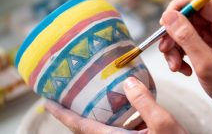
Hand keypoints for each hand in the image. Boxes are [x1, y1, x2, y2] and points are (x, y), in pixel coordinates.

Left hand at [45, 77, 186, 133]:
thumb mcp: (164, 124)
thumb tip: (128, 82)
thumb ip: (145, 102)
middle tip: (64, 96)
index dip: (62, 114)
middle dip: (72, 113)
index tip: (47, 102)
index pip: (81, 126)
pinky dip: (112, 116)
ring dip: (92, 113)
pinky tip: (122, 104)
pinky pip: (116, 129)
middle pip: (86, 129)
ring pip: (101, 128)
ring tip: (87, 96)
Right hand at [159, 0, 211, 115]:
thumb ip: (187, 37)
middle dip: (174, 34)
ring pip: (188, 29)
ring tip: (176, 66)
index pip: (200, 0)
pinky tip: (184, 68)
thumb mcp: (206, 63)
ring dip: (176, 46)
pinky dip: (183, 53)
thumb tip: (169, 16)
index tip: (163, 24)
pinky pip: (191, 40)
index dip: (178, 8)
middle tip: (166, 51)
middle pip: (191, 16)